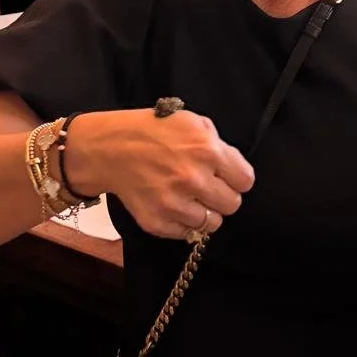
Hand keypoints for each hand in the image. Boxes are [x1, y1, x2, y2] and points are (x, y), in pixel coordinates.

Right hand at [63, 107, 255, 239]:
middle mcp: (193, 179)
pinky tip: (173, 206)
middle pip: (232, 204)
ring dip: (204, 211)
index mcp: (207, 150)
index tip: (226, 176)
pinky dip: (183, 223)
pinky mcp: (157, 222)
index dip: (236, 178)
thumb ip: (218, 145)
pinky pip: (187, 233)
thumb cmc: (153, 131)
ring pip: (212, 223)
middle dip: (221, 195)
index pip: (245, 181)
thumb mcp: (192, 122)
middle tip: (206, 187)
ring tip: (189, 198)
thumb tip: (233, 168)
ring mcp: (174, 204)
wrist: (110, 149)